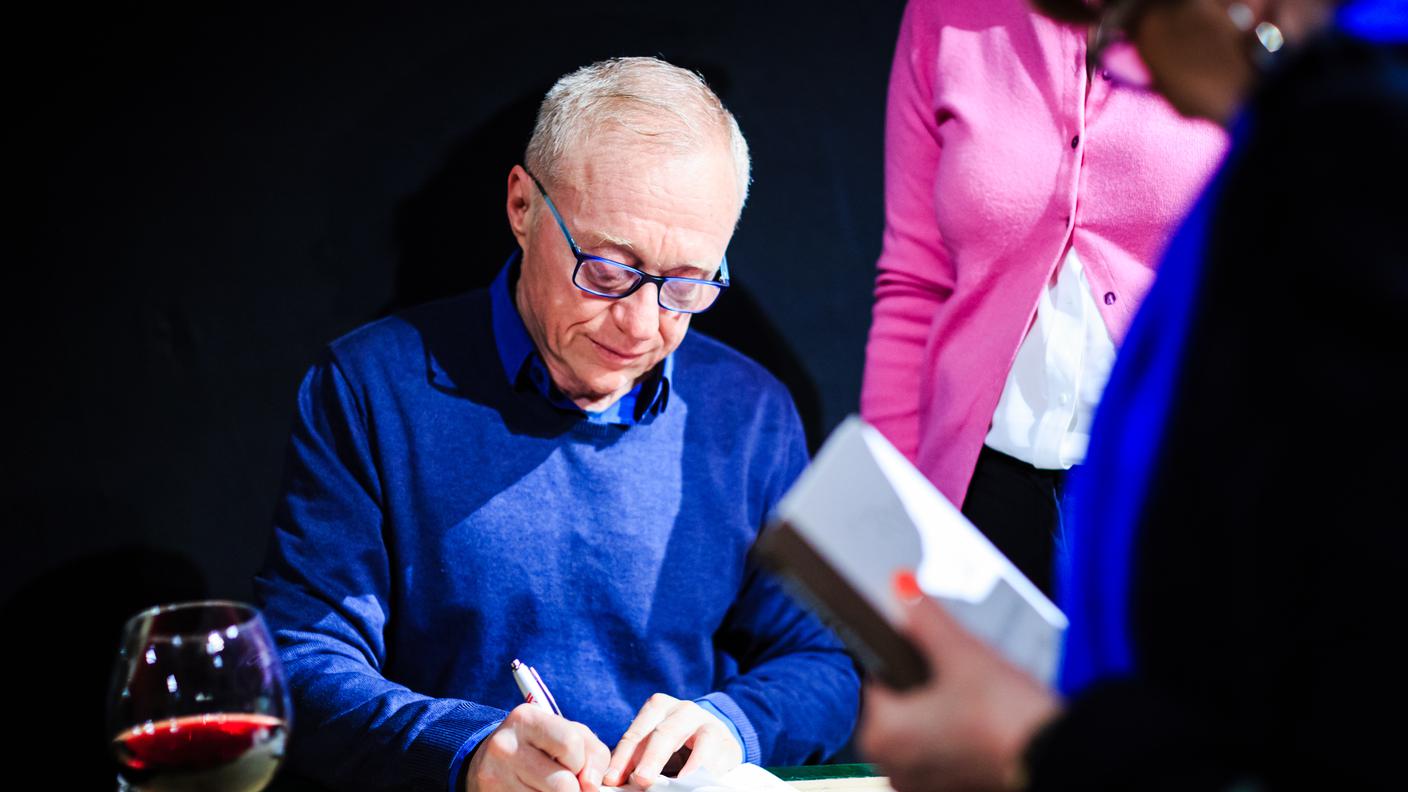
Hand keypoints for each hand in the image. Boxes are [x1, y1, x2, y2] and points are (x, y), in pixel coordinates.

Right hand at [466, 703, 610, 791]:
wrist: (490, 760)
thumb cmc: (541, 745)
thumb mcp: (569, 734)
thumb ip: (593, 754)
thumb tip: (591, 786)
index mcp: (527, 718)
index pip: (570, 743)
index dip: (581, 761)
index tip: (575, 765)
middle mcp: (506, 745)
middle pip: (563, 783)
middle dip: (573, 787)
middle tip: (565, 782)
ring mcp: (495, 775)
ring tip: (548, 786)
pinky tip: (536, 791)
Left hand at [603, 694, 742, 786]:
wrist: (716, 742)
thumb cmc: (676, 747)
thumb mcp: (654, 748)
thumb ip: (636, 761)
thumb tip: (614, 781)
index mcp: (658, 707)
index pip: (637, 734)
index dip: (623, 758)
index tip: (612, 780)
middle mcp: (682, 709)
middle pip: (663, 733)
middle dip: (650, 758)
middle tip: (641, 780)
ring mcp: (706, 722)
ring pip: (696, 739)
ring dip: (686, 764)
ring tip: (675, 783)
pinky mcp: (725, 740)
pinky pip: (715, 752)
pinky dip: (703, 768)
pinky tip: (693, 781)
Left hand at [857, 572, 1061, 791]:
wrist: (1057, 759)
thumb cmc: (1008, 719)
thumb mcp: (962, 653)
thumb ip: (925, 618)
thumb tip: (901, 589)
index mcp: (880, 735)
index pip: (873, 681)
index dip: (897, 658)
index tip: (922, 652)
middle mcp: (894, 766)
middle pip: (896, 707)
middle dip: (921, 686)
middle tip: (958, 674)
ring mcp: (921, 784)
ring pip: (918, 732)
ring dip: (938, 713)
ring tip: (974, 699)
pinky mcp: (950, 790)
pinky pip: (939, 755)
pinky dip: (953, 737)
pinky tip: (980, 722)